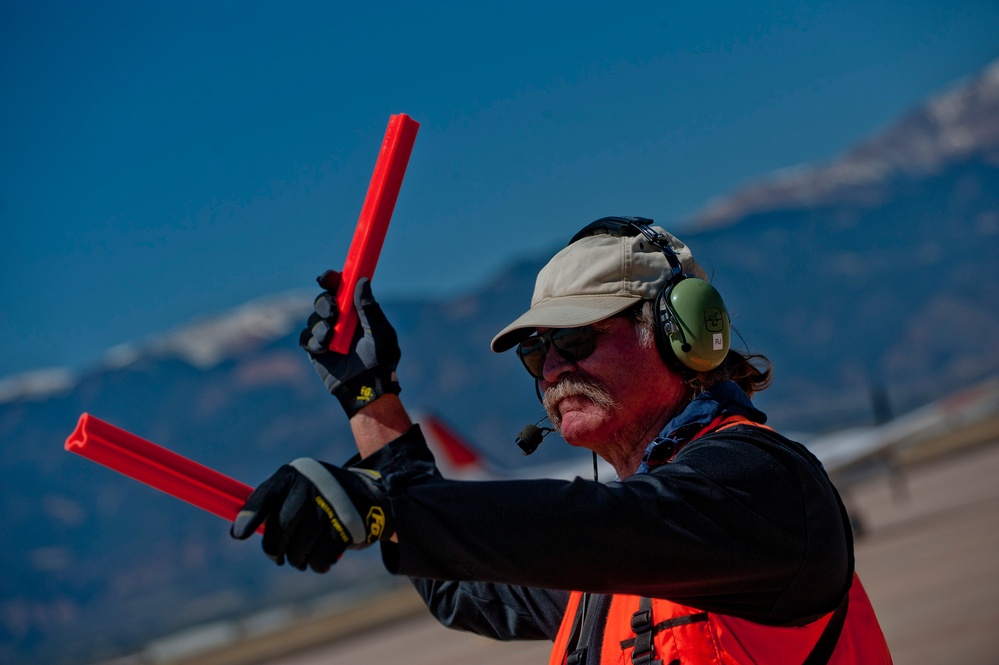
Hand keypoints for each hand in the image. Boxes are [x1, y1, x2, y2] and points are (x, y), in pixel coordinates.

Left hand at [230, 459, 392, 572]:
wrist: (368, 495)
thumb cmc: (318, 497)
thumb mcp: (294, 490)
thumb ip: (267, 505)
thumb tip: (237, 532)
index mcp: (295, 474)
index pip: (268, 495)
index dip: (251, 515)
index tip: (238, 536)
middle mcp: (314, 485)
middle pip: (281, 528)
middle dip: (275, 550)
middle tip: (278, 557)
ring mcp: (333, 505)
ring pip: (299, 548)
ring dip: (298, 560)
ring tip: (303, 556)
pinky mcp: (348, 527)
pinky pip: (320, 559)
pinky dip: (317, 565)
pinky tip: (321, 558)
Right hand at [299, 271, 400, 417]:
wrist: (366, 389)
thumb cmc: (380, 361)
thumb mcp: (380, 332)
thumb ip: (369, 308)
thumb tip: (362, 281)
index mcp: (356, 312)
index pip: (342, 289)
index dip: (334, 279)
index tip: (330, 277)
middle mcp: (340, 320)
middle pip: (324, 299)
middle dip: (325, 302)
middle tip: (332, 310)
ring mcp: (326, 334)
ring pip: (314, 318)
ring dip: (322, 325)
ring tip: (332, 339)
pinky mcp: (315, 350)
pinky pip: (306, 337)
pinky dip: (313, 339)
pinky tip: (324, 348)